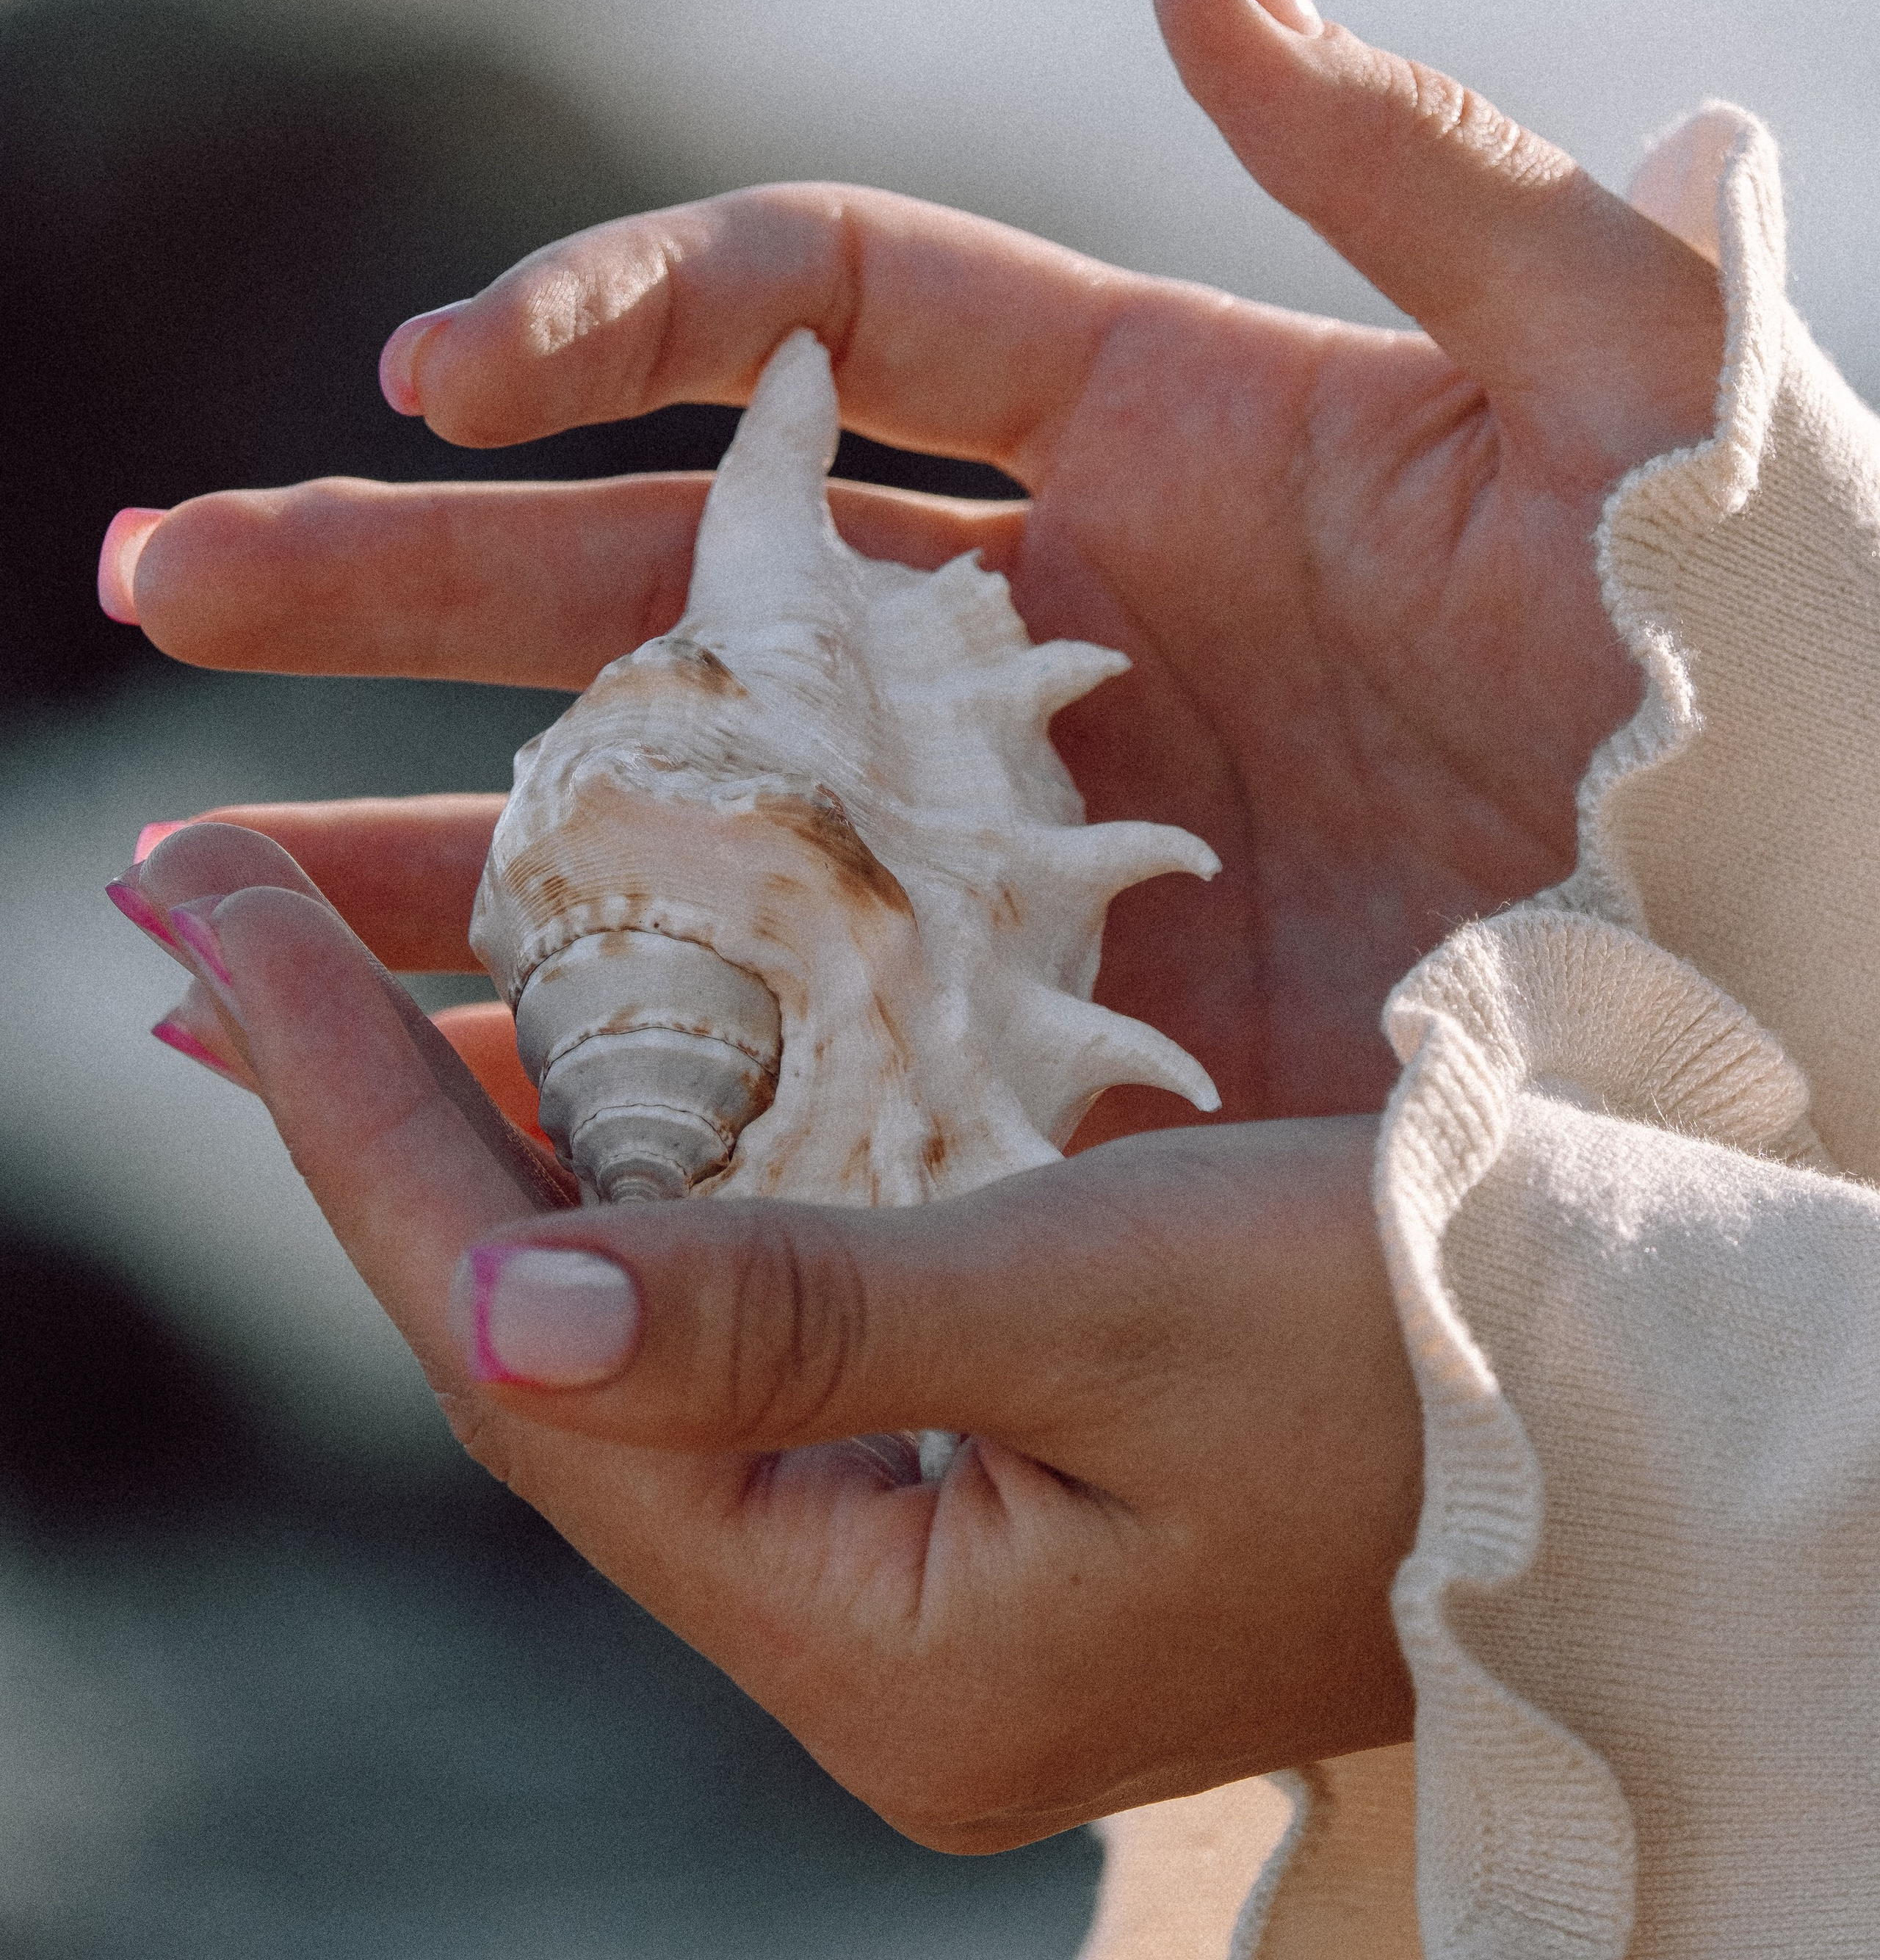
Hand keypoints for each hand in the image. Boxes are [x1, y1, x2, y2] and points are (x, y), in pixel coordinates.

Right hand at [117, 0, 1722, 1127]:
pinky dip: (617, 1072)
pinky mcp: (1070, 1055)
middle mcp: (1063, 639)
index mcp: (1163, 435)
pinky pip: (797, 1046)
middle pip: (671, 580)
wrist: (1850, 954)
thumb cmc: (1784, 633)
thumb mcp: (1616, 362)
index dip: (615, 320)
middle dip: (408, 577)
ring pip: (688, 830)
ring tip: (189, 890)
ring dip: (445, 844)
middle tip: (161, 578)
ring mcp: (1047, 857)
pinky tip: (415, 1107)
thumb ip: (1394, 150)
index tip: (437, 381)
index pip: (822, 321)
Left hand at [119, 821, 1421, 1841]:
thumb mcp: (1117, 1299)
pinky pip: (738, 1290)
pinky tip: (550, 1032)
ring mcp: (914, 1539)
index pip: (534, 1367)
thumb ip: (803, 1310)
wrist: (1647, 1412)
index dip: (361, 1125)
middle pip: (544, 1352)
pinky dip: (637, 1147)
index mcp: (886, 1639)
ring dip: (477, 1121)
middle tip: (201, 906)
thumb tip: (495, 1310)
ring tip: (302, 955)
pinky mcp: (968, 1448)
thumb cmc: (1430, 1340)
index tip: (215, 926)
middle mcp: (868, 1620)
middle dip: (368, 1115)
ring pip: (625, 1315)